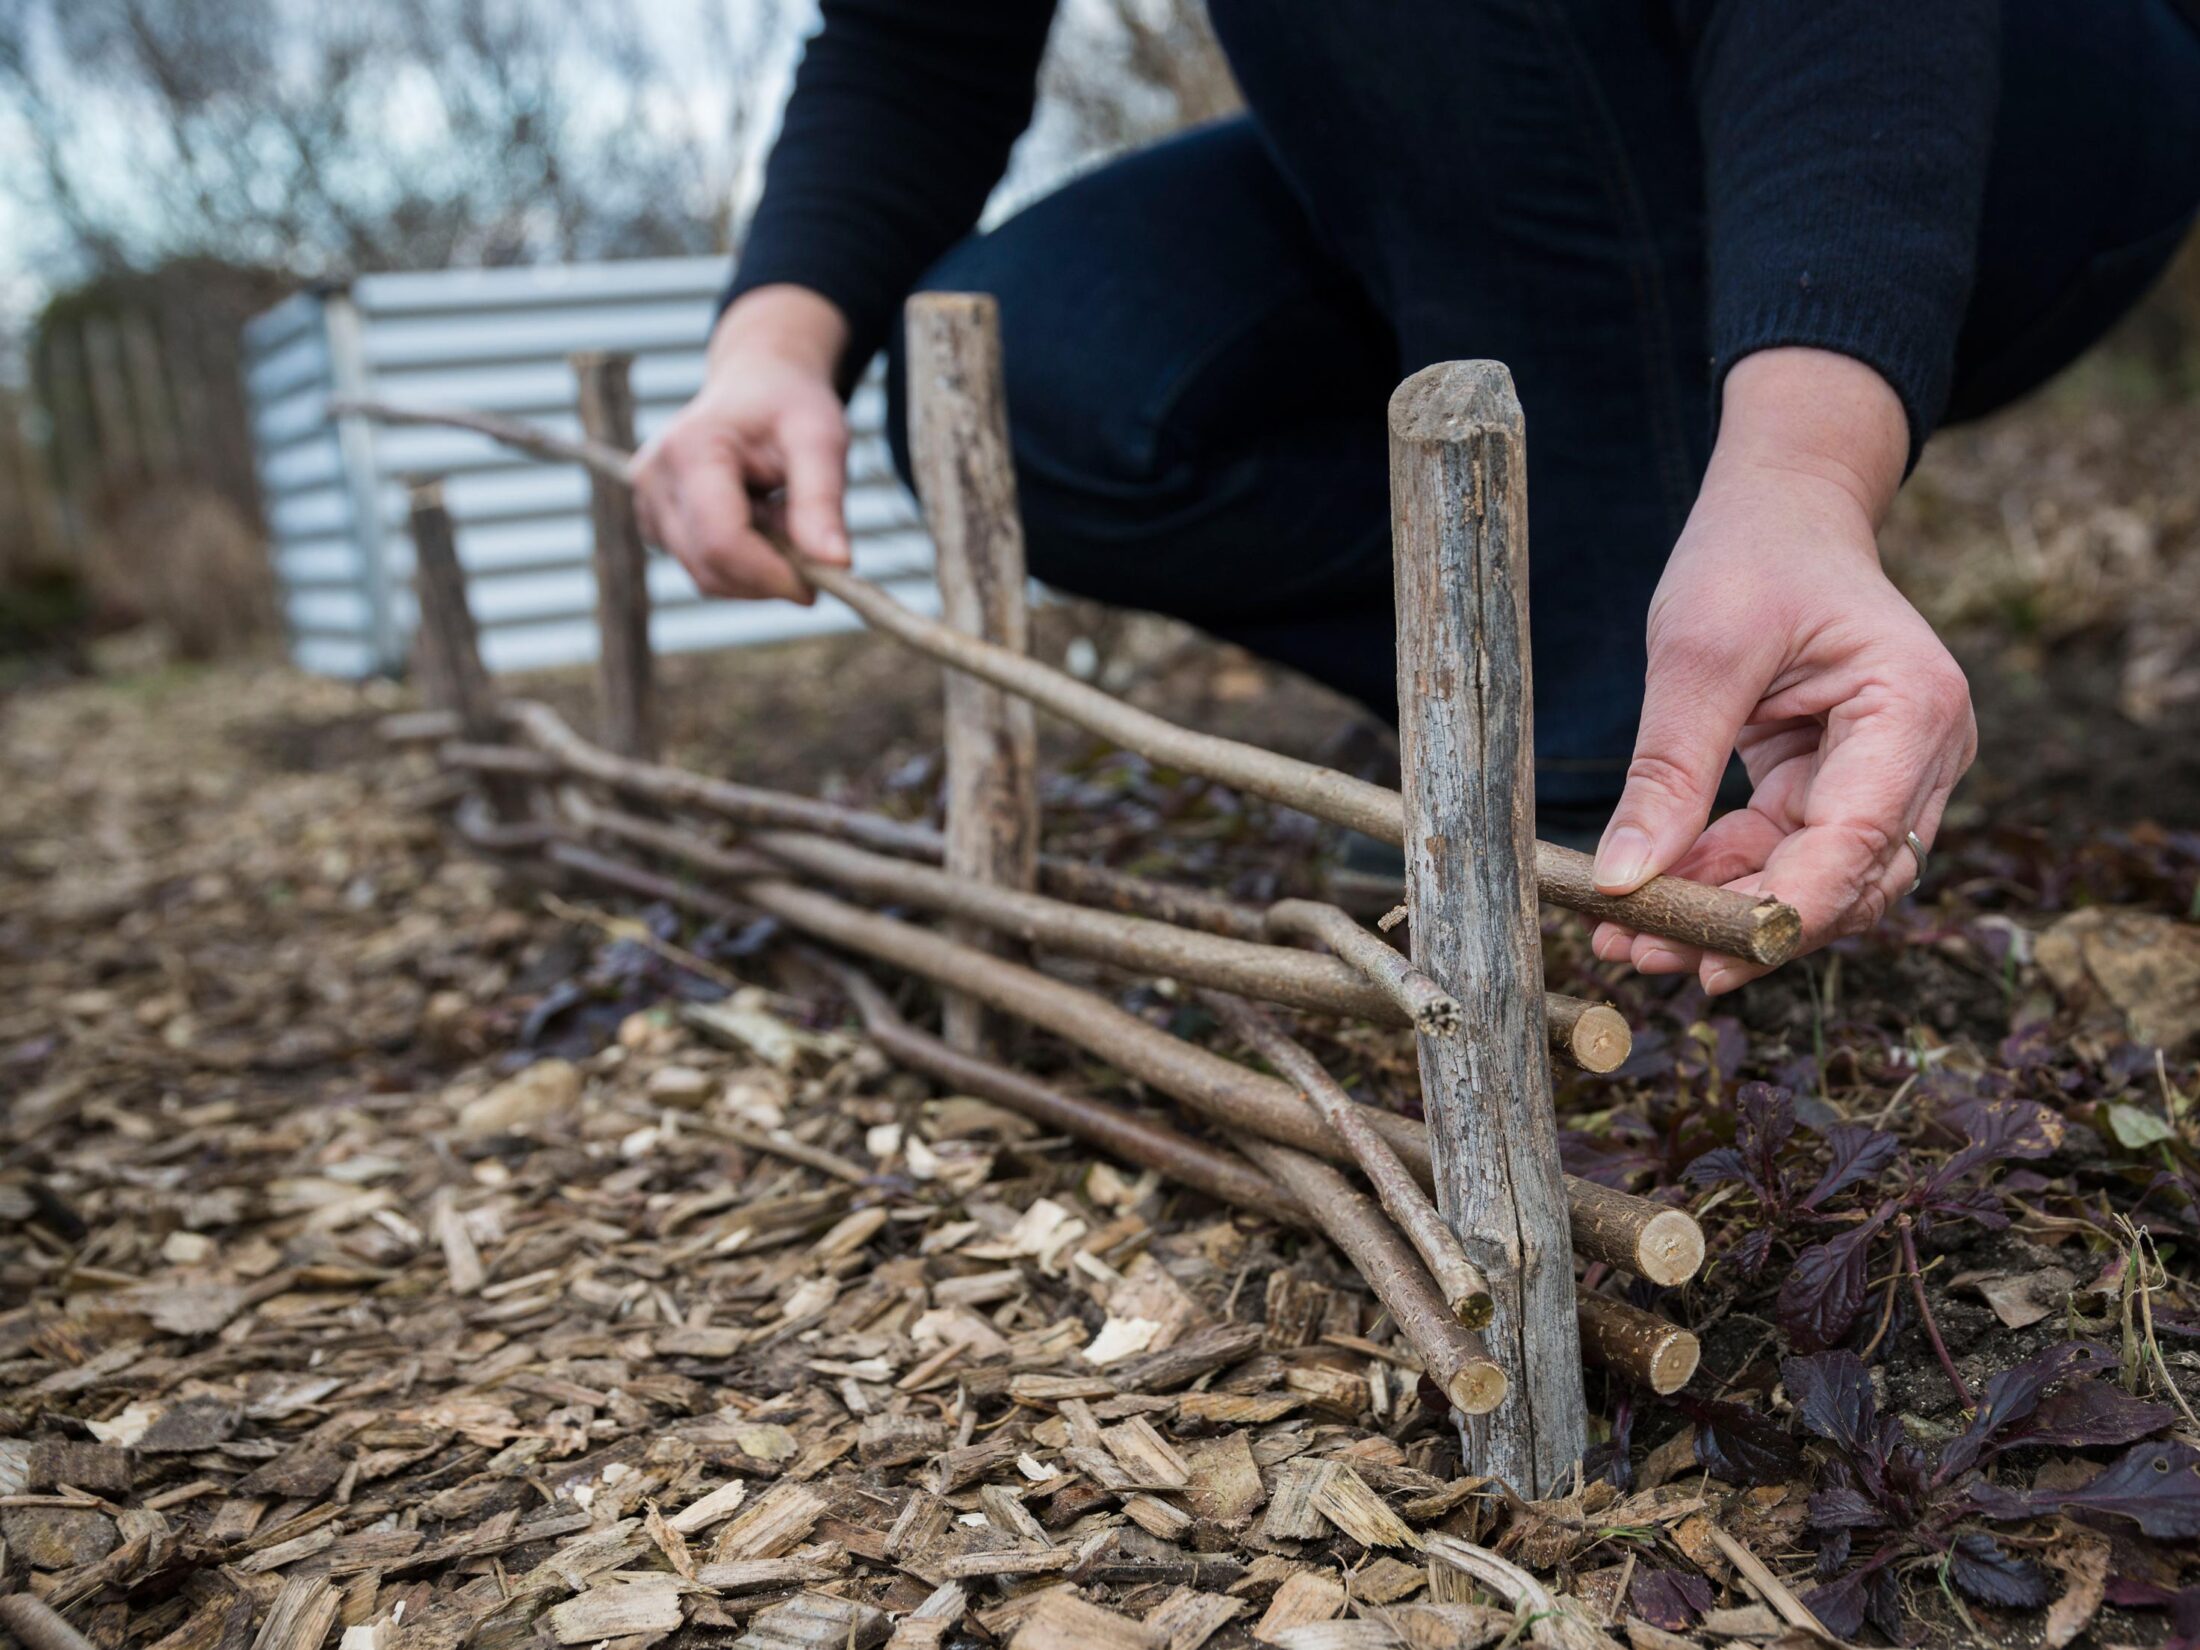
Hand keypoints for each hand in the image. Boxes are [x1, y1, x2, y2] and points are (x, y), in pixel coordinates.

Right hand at [633, 284, 853, 603]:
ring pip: (706, 576)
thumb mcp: (820, 439)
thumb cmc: (789, 405)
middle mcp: (654, 479)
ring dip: (757, 569)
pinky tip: (760, 523)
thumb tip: (837, 564)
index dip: (771, 575)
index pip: (721, 541)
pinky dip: (741, 564)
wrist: (755, 385)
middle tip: (814, 552)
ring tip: (783, 519)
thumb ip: (823, 501)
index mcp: (689, 450)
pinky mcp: (654, 524)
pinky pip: (702, 569)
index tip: (820, 583)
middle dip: (768, 576)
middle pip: (710, 567)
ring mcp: (647, 504)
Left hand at [1589, 349, 1976, 992]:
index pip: (1859, 842)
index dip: (1785, 912)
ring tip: (1628, 941)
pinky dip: (1721, 881)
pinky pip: (1784, 855)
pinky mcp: (1841, 787)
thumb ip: (1668, 770)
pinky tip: (1649, 900)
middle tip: (1641, 955)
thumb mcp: (1697, 651)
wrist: (1781, 512)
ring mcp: (1888, 776)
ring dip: (1726, 917)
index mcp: (1912, 708)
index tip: (1706, 958)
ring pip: (1814, 883)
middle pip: (1845, 882)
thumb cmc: (1751, 558)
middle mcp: (1922, 754)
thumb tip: (1622, 881)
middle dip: (1745, 929)